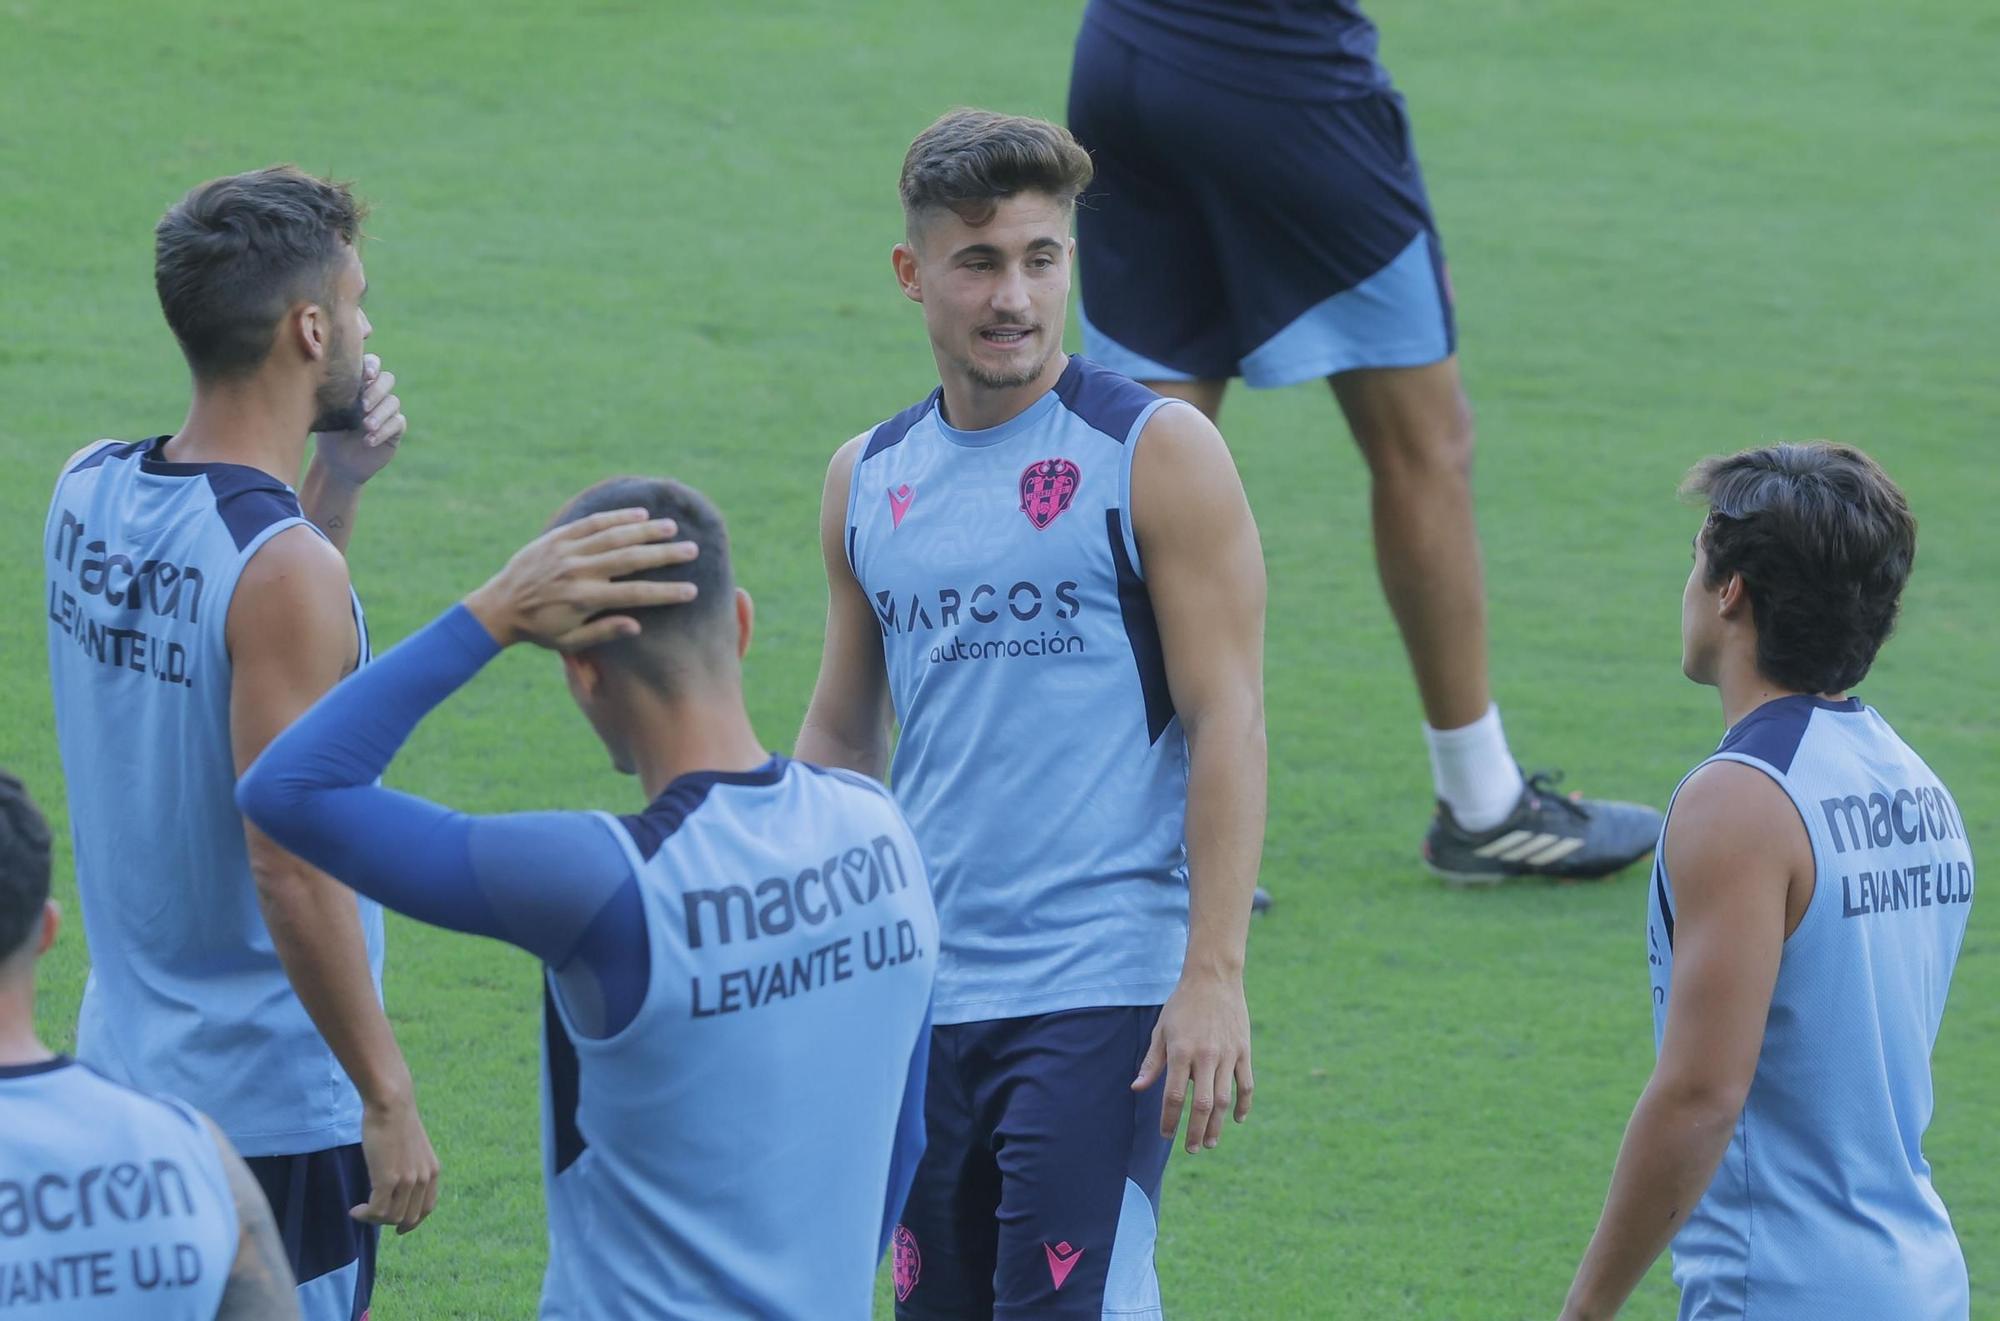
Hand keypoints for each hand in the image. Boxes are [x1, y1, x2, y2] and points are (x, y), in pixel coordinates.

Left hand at [312, 355, 407, 487]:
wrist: (337, 462)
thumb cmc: (328, 432)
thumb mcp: (325, 412)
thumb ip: (329, 394)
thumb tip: (321, 377)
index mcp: (359, 382)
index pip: (371, 364)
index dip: (372, 366)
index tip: (366, 375)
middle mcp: (376, 393)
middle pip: (387, 379)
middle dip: (376, 391)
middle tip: (363, 406)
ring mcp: (387, 410)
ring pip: (393, 402)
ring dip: (380, 413)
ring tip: (365, 426)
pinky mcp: (396, 428)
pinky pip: (397, 423)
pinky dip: (384, 431)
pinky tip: (368, 441)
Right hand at [351, 1094, 439, 1234]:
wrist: (391, 1104)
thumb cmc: (396, 1122)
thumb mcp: (412, 1149)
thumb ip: (411, 1169)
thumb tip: (396, 1188)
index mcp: (432, 1172)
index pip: (426, 1209)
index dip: (411, 1222)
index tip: (397, 1227)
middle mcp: (424, 1179)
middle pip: (407, 1218)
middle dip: (388, 1221)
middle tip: (371, 1215)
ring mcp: (407, 1180)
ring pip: (391, 1218)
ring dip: (373, 1219)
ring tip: (360, 1211)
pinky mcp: (388, 1180)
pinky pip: (376, 1211)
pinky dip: (364, 1215)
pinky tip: (354, 1210)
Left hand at [464, 507, 699, 649]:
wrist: (499, 606)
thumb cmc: (538, 629)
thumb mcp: (568, 641)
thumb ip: (603, 633)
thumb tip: (638, 625)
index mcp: (584, 599)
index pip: (635, 594)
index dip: (665, 592)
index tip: (692, 590)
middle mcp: (579, 571)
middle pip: (630, 559)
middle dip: (664, 554)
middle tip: (692, 549)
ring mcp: (568, 551)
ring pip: (614, 536)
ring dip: (646, 530)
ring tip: (672, 528)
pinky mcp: (557, 538)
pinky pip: (591, 523)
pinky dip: (616, 517)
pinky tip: (639, 514)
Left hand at [1133, 969, 1252, 1153]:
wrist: (1213, 978)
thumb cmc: (1182, 1005)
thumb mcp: (1161, 1030)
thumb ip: (1152, 1062)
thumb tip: (1137, 1089)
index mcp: (1180, 1052)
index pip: (1173, 1096)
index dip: (1169, 1119)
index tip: (1165, 1135)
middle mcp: (1205, 1056)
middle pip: (1201, 1105)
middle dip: (1195, 1131)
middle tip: (1191, 1149)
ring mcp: (1227, 1055)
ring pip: (1224, 1100)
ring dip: (1217, 1125)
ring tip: (1210, 1142)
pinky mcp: (1243, 1051)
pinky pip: (1245, 1084)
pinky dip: (1243, 1104)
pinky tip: (1236, 1120)